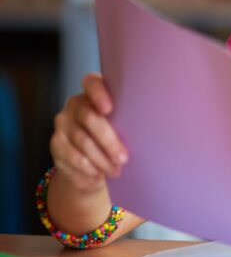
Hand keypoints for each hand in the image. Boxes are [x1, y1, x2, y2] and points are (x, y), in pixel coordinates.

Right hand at [51, 73, 128, 194]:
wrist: (91, 166)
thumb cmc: (114, 140)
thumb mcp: (122, 128)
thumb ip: (127, 121)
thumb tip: (148, 129)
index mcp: (93, 93)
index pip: (92, 83)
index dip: (99, 93)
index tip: (109, 109)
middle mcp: (74, 104)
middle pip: (89, 118)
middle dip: (109, 141)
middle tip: (124, 158)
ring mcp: (63, 123)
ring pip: (82, 141)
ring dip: (101, 159)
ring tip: (116, 170)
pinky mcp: (56, 143)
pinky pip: (73, 156)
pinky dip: (89, 167)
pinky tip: (100, 173)